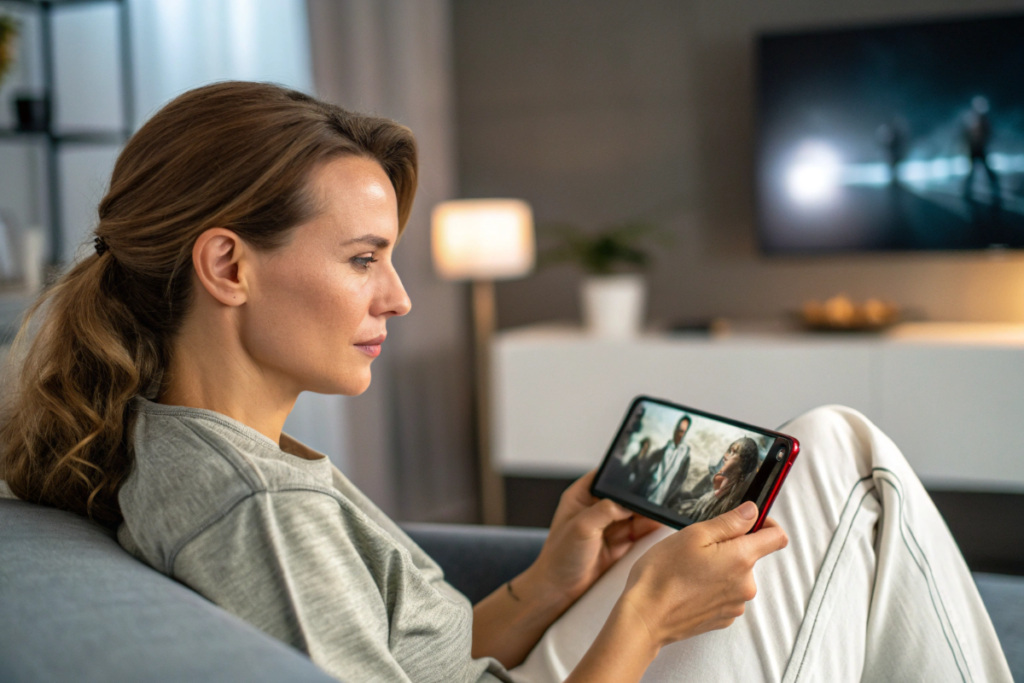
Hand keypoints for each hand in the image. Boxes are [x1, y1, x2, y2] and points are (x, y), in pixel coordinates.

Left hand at [523, 470, 662, 607]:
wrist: (559, 589)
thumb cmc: (560, 556)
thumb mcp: (582, 527)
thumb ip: (606, 510)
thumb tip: (629, 503)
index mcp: (581, 496)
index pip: (606, 476)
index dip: (622, 473)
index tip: (642, 473)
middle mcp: (595, 508)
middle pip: (624, 495)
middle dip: (639, 496)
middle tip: (657, 495)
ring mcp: (608, 526)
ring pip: (634, 513)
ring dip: (648, 512)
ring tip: (663, 509)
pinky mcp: (618, 543)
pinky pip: (638, 531)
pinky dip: (649, 528)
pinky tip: (660, 523)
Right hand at [619, 501, 787, 648]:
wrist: (645, 616)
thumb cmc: (663, 574)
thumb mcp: (694, 535)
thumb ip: (729, 522)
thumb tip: (752, 511)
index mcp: (741, 559)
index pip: (777, 537)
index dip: (766, 523)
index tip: (748, 521)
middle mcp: (746, 585)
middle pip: (750, 556)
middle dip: (730, 547)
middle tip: (698, 547)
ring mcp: (735, 605)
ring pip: (736, 576)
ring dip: (720, 568)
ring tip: (689, 569)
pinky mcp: (723, 618)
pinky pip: (726, 594)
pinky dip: (713, 587)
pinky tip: (690, 586)